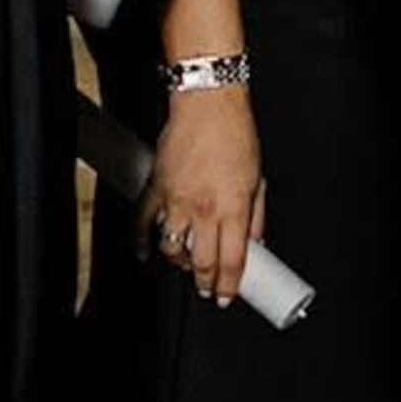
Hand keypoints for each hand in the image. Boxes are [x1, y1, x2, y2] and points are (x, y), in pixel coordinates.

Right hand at [148, 88, 263, 313]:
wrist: (207, 105)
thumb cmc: (235, 135)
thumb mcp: (258, 179)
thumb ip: (257, 215)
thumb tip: (256, 242)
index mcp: (234, 206)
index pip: (232, 260)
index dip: (230, 285)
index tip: (228, 296)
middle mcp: (204, 208)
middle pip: (202, 262)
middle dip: (206, 283)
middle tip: (210, 290)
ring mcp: (177, 201)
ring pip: (172, 249)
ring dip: (180, 264)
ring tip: (188, 265)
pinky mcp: (156, 189)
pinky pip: (142, 224)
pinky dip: (142, 243)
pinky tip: (146, 254)